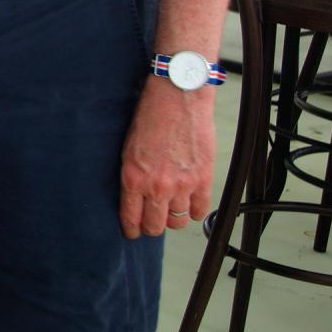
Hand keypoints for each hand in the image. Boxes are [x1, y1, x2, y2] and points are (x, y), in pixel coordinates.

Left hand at [119, 79, 215, 237]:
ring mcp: (182, 185)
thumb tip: (135, 197)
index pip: (131, 218)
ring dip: (173, 218)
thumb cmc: (149, 118)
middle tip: (151, 221)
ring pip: (178, 221)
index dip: (132, 229)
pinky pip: (200, 210)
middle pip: (156, 226)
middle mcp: (157, 186)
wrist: (177, 98)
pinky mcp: (203, 179)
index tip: (132, 232)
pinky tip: (189, 204)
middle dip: (151, 226)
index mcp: (133, 178)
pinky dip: (194, 211)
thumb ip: (133, 176)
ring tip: (170, 208)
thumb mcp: (128, 149)